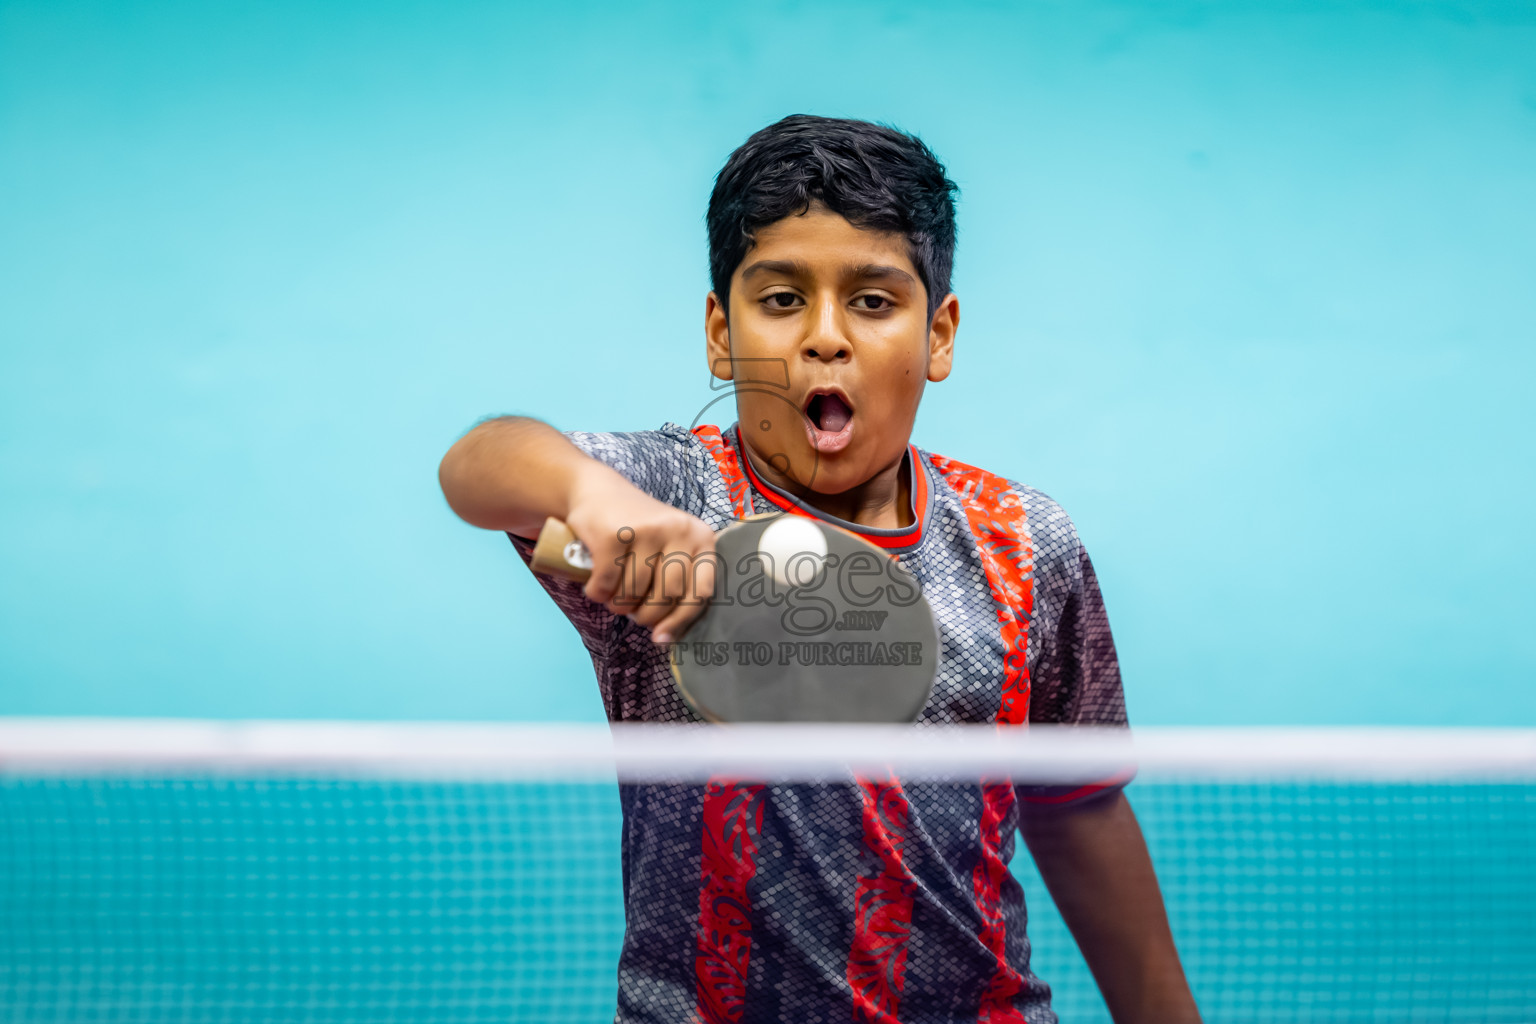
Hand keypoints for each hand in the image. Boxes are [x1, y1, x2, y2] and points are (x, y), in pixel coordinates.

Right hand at [565, 469, 718, 644]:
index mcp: (700, 538)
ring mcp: (646, 530)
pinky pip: (606, 584)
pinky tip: (596, 585)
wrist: (598, 490)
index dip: (680, 620)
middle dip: (644, 615)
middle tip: (632, 610)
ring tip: (614, 594)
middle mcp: (678, 530)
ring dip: (618, 605)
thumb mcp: (669, 548)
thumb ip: (678, 584)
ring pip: (633, 594)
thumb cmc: (638, 531)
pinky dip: (597, 593)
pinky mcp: (613, 534)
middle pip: (666, 597)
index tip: (660, 637)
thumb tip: (666, 638)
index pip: (701, 592)